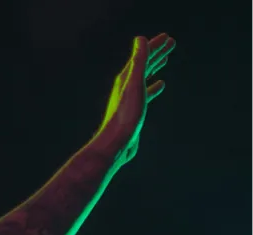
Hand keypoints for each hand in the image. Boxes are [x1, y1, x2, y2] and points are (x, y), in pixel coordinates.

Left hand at [95, 33, 175, 164]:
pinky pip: (146, 93)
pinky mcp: (134, 110)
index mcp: (125, 79)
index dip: (154, 45)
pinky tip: (160, 85)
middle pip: (143, 64)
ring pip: (144, 77)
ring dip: (155, 67)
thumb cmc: (126, 115)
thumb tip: (140, 38)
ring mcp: (129, 98)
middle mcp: (126, 86)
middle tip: (171, 43)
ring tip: (165, 60)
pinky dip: (153, 86)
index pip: (142, 56)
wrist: (116, 143)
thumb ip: (138, 62)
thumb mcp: (134, 85)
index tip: (168, 37)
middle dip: (157, 53)